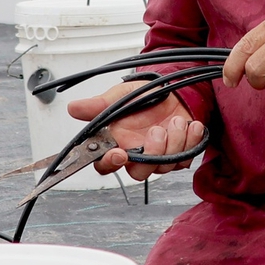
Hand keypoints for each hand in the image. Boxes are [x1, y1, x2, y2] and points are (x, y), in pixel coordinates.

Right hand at [67, 80, 203, 181]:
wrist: (173, 90)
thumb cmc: (144, 96)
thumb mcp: (120, 97)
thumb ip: (98, 106)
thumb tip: (73, 107)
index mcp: (118, 144)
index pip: (106, 165)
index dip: (110, 163)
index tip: (119, 153)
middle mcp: (137, 156)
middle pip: (139, 173)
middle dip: (152, 153)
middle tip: (158, 131)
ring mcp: (160, 158)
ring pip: (164, 166)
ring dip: (175, 142)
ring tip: (177, 120)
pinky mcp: (180, 156)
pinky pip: (185, 159)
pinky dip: (191, 141)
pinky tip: (191, 125)